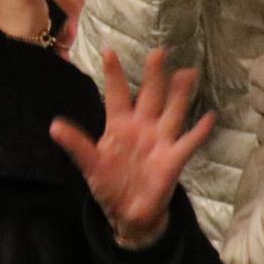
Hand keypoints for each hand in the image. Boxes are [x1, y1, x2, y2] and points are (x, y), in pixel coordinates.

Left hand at [50, 46, 212, 250]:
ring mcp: (160, 141)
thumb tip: (54, 126)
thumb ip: (76, 145)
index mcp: (118, 125)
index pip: (117, 94)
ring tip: (187, 73)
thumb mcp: (90, 164)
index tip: (109, 51)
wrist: (129, 212)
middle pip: (150, 96)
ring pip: (172, 112)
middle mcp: (142, 127)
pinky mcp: (173, 160)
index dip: (113, 74)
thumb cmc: (109, 183)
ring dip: (179, 94)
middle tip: (159, 51)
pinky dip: (199, 131)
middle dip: (154, 75)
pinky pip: (188, 143)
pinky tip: (209, 116)